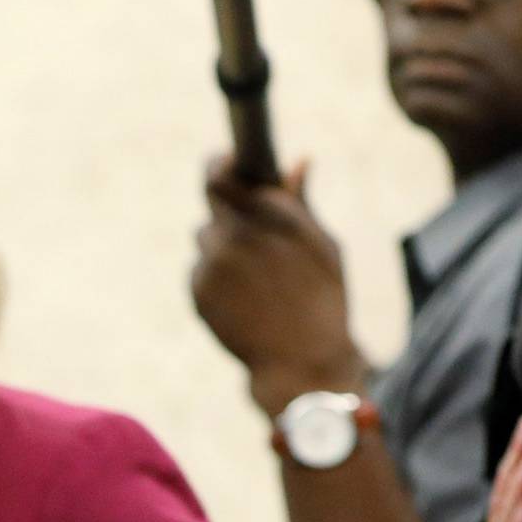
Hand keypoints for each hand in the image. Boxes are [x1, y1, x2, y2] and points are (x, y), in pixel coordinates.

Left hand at [192, 157, 366, 418]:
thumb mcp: (323, 244)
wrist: (300, 360)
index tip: (224, 166)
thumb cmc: (322, 299)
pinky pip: (198, 271)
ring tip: (252, 274)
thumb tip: (299, 161)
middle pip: (210, 203)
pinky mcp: (198, 291)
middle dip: (226, 210)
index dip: (219, 167)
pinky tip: (241, 297)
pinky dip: (213, 278)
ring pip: (203, 238)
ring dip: (220, 246)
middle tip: (245, 229)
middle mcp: (235, 232)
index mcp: (270, 212)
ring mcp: (212, 263)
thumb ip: (301, 202)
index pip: (220, 172)